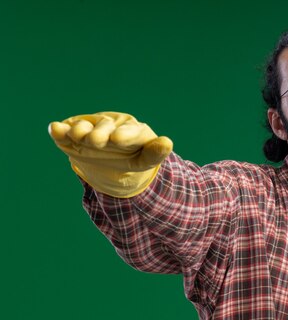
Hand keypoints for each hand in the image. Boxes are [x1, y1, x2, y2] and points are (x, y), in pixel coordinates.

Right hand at [48, 111, 172, 197]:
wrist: (112, 157)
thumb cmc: (133, 157)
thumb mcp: (145, 159)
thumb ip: (155, 153)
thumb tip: (168, 142)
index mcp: (131, 132)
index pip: (130, 131)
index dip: (123, 135)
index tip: (117, 140)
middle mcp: (110, 127)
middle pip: (105, 128)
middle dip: (100, 133)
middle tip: (96, 141)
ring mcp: (90, 130)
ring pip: (85, 127)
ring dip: (81, 131)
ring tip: (79, 136)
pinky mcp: (73, 136)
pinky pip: (66, 132)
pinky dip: (60, 131)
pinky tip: (55, 129)